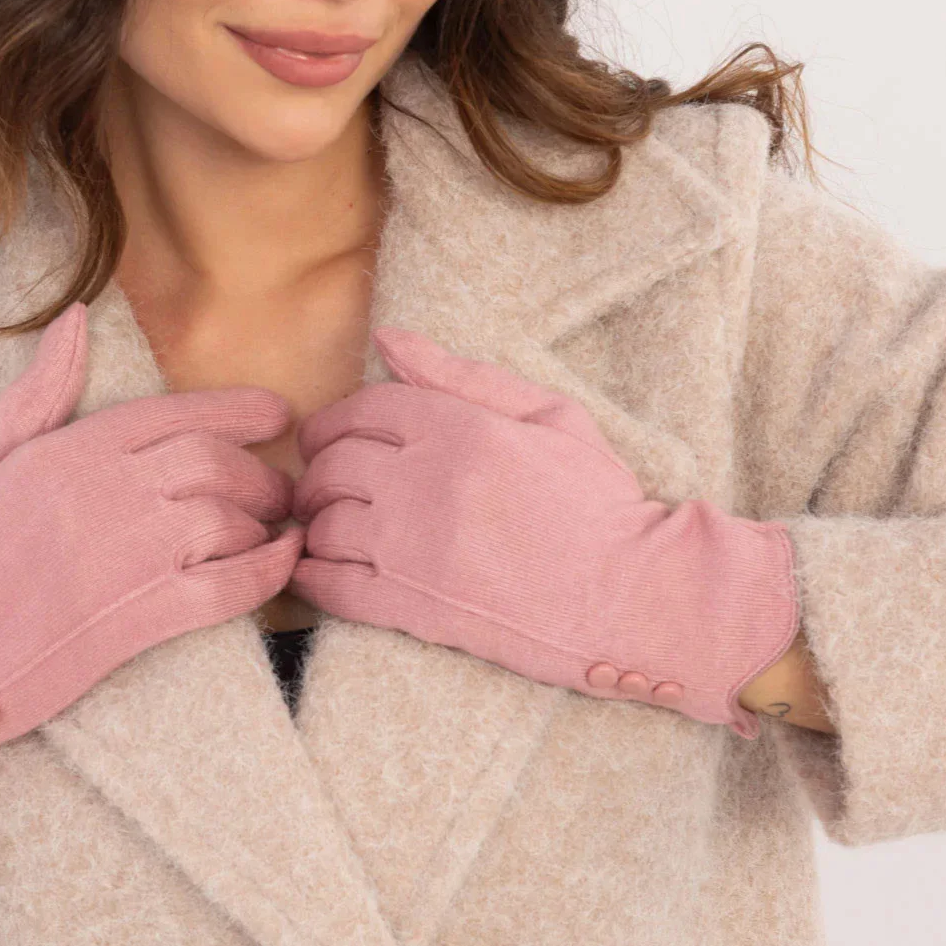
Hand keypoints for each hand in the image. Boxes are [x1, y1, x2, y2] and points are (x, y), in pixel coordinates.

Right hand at [0, 302, 302, 821]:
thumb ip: (39, 392)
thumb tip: (74, 319)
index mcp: (73, 449)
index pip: (177, 412)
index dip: (238, 409)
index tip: (275, 414)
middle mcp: (110, 490)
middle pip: (216, 461)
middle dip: (259, 473)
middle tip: (278, 488)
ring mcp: (131, 553)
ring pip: (231, 517)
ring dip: (264, 523)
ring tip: (274, 530)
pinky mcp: (145, 614)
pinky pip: (233, 583)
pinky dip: (269, 571)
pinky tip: (282, 564)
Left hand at [287, 327, 796, 737]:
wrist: (630, 594)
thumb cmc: (597, 501)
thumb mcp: (548, 415)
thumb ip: (463, 375)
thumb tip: (387, 339)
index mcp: (458, 426)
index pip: (359, 409)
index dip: (333, 425)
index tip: (331, 443)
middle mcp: (424, 479)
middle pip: (330, 465)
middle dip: (320, 476)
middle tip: (329, 491)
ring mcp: (413, 545)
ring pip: (323, 524)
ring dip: (319, 526)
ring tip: (336, 533)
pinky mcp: (410, 607)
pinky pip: (328, 584)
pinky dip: (314, 577)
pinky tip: (326, 573)